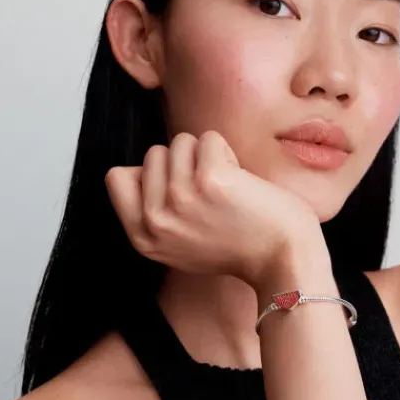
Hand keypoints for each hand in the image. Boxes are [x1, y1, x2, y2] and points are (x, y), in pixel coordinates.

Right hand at [105, 130, 331, 291]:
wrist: (282, 261)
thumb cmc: (238, 247)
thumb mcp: (179, 245)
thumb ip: (155, 214)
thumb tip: (143, 170)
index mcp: (143, 237)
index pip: (117, 177)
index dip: (149, 174)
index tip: (178, 188)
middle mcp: (155, 220)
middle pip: (152, 154)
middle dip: (182, 162)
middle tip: (209, 192)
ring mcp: (179, 199)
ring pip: (180, 141)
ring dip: (206, 156)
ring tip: (226, 186)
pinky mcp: (209, 179)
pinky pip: (209, 139)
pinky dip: (226, 152)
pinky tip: (239, 180)